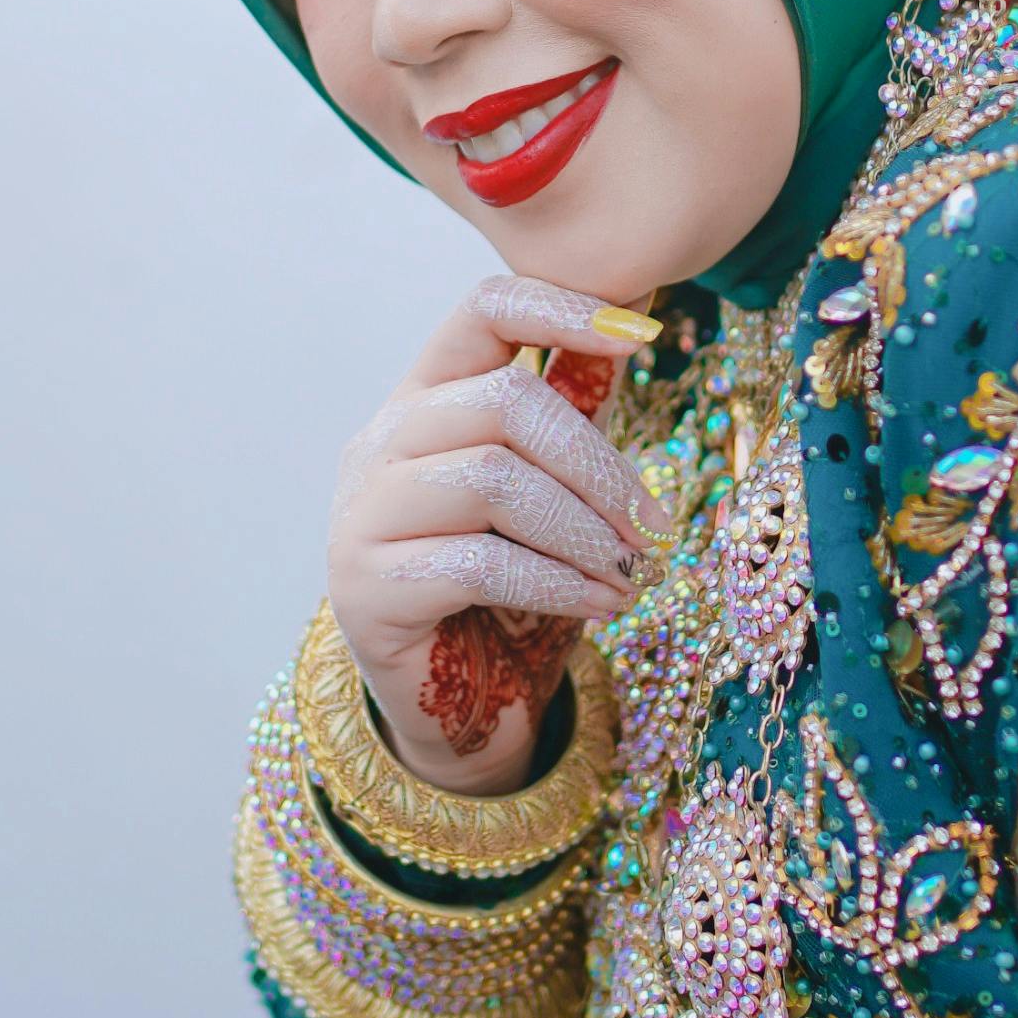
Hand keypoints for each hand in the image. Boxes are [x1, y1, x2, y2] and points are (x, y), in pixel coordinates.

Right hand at [327, 277, 668, 793]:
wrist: (458, 710)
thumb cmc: (511, 593)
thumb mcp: (552, 496)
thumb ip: (572, 420)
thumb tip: (632, 332)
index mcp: (426, 399)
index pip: (483, 310)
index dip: (562, 308)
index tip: (644, 335)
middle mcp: (382, 443)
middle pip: (502, 401)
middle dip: (597, 465)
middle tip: (655, 528)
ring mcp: (363, 513)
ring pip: (492, 480)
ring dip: (584, 532)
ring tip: (631, 575)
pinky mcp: (366, 588)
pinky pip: (478, 565)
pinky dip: (557, 583)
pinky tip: (601, 605)